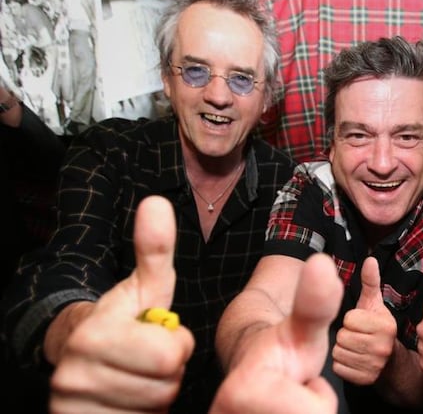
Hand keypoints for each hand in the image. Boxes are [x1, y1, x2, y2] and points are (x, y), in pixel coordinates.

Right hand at [49, 196, 194, 412]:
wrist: (80, 358)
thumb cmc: (124, 320)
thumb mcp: (144, 286)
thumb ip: (155, 250)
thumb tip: (157, 202)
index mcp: (95, 335)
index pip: (170, 356)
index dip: (177, 346)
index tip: (161, 336)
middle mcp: (74, 376)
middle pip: (165, 387)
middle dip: (169, 374)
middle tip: (152, 361)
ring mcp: (72, 407)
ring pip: (153, 410)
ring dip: (156, 397)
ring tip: (140, 378)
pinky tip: (130, 400)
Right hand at [210, 253, 342, 413]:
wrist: (249, 370)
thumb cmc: (281, 349)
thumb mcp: (303, 325)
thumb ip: (316, 301)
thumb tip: (321, 264)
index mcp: (241, 395)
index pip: (316, 413)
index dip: (316, 398)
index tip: (297, 381)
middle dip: (308, 410)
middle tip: (293, 394)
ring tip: (286, 403)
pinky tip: (282, 410)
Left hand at [332, 257, 396, 384]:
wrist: (390, 361)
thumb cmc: (376, 328)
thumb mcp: (374, 304)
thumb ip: (370, 282)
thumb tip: (369, 259)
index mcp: (385, 325)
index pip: (349, 319)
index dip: (350, 319)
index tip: (360, 322)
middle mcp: (383, 347)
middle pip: (342, 337)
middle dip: (345, 335)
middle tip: (356, 336)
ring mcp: (375, 366)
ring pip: (338, 353)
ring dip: (342, 349)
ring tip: (354, 347)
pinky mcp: (365, 380)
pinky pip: (339, 368)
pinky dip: (342, 365)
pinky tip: (352, 359)